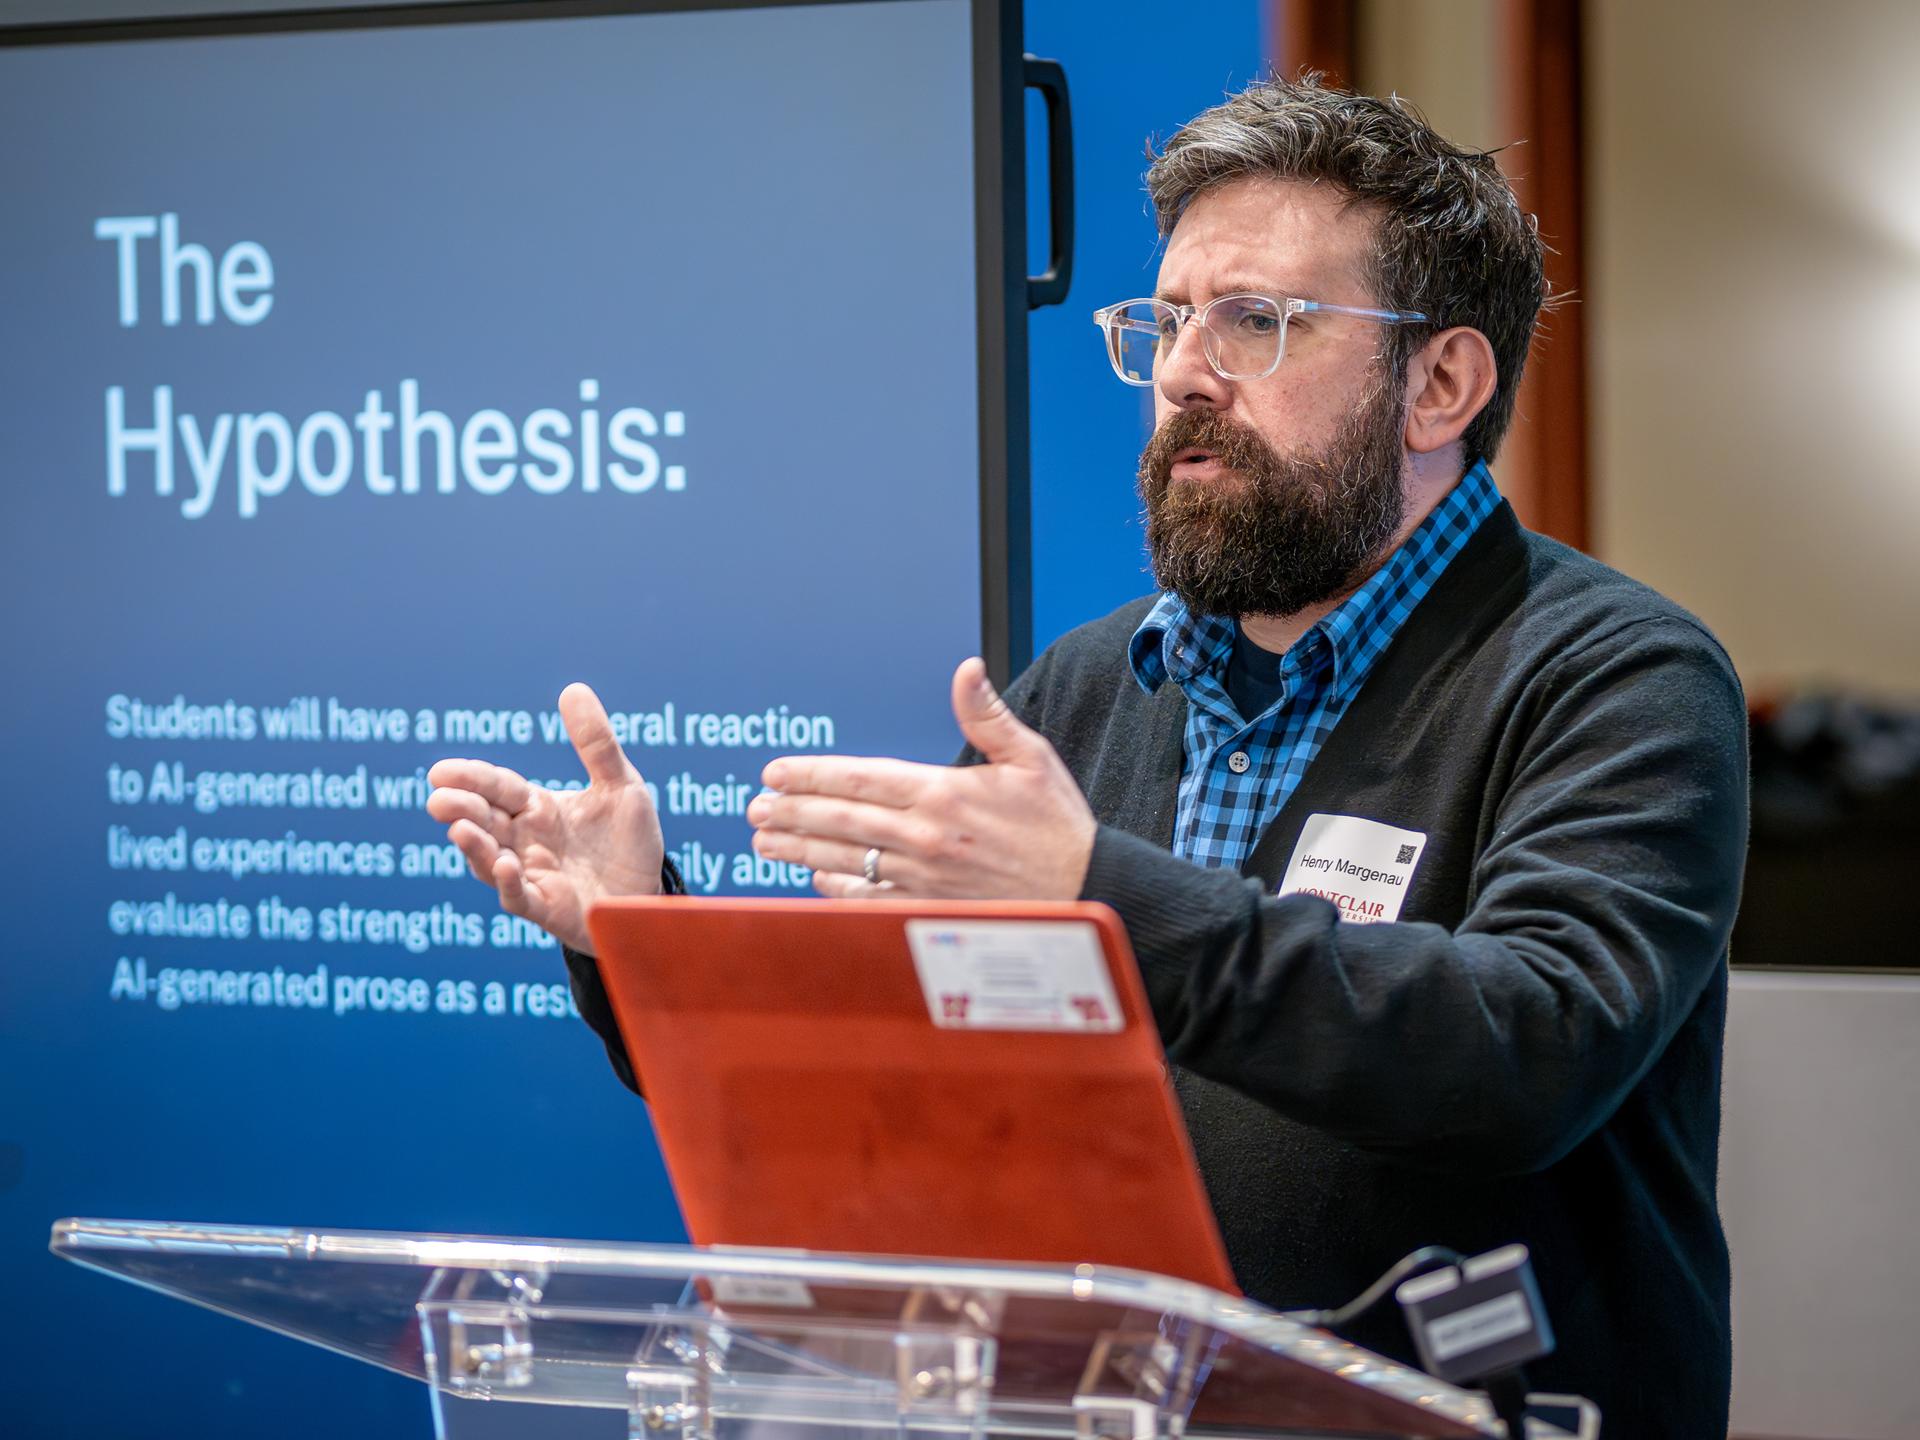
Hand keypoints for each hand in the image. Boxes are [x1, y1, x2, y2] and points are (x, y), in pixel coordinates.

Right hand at [425, 682, 663, 953]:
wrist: (650, 895)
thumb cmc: (630, 842)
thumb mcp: (621, 785)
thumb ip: (597, 744)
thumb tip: (573, 688)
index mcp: (538, 809)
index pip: (499, 788)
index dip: (472, 778)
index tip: (440, 772)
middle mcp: (526, 841)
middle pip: (485, 822)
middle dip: (460, 810)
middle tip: (438, 799)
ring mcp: (532, 876)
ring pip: (490, 861)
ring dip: (474, 847)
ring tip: (460, 829)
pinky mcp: (547, 909)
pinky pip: (520, 898)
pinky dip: (509, 884)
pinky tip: (505, 866)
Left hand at [748, 657, 1095, 899]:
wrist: (1087, 888)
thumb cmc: (1057, 824)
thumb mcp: (1029, 756)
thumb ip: (986, 714)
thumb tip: (966, 669)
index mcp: (943, 792)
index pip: (859, 777)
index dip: (811, 775)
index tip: (776, 772)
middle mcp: (925, 835)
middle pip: (840, 819)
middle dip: (790, 811)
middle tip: (754, 807)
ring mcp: (923, 876)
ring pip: (845, 858)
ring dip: (798, 848)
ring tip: (764, 840)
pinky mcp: (929, 908)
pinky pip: (869, 899)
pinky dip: (836, 888)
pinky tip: (813, 877)